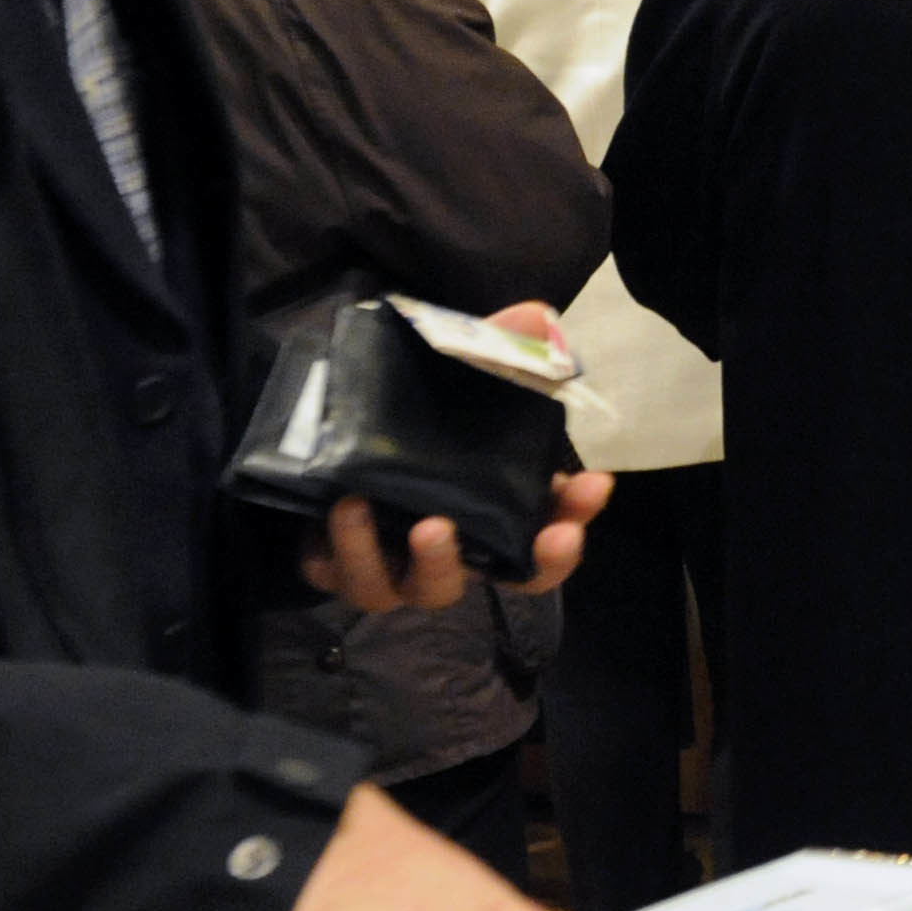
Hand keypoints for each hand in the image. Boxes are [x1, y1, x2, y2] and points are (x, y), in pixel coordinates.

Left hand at [300, 306, 609, 610]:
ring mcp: (385, 566)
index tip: (579, 497)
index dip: (560, 544)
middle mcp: (440, 555)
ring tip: (360, 504)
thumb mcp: (467, 372)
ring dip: (369, 555)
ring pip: (387, 590)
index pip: (536, 556)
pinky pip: (332, 574)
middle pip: (460, 585)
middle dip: (448, 560)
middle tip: (438, 524)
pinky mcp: (333, 564)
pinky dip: (333, 547)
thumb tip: (540, 320)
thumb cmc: (427, 409)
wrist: (341, 421)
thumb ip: (505, 349)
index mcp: (488, 526)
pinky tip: (337, 509)